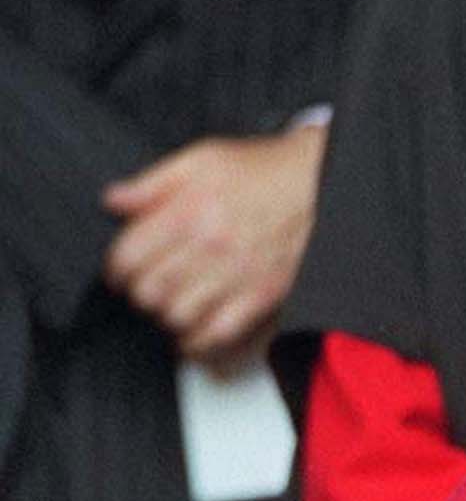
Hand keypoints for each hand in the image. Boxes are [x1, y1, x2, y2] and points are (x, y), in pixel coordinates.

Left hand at [101, 122, 327, 360]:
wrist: (316, 188)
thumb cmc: (261, 173)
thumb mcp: (200, 159)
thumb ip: (152, 183)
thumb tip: (114, 201)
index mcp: (188, 212)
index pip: (129, 256)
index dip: (115, 268)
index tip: (118, 271)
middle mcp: (209, 248)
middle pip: (149, 292)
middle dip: (139, 293)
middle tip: (144, 287)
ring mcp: (234, 277)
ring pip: (177, 317)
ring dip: (165, 316)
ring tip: (168, 305)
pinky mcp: (258, 299)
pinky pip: (216, 335)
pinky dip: (196, 341)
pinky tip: (191, 332)